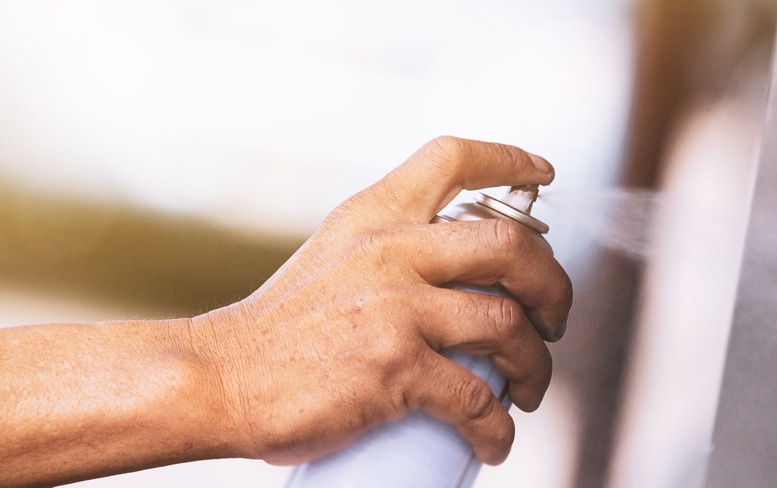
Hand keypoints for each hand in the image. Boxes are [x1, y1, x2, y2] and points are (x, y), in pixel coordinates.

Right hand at [192, 136, 572, 465]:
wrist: (221, 378)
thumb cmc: (281, 328)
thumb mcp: (335, 256)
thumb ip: (391, 248)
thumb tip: (461, 271)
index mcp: (375, 214)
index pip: (453, 159)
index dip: (510, 159)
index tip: (544, 174)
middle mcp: (391, 250)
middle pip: (511, 246)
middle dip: (553, 285)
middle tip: (554, 317)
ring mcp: (396, 309)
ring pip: (508, 325)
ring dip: (537, 363)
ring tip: (530, 386)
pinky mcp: (395, 368)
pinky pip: (478, 398)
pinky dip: (498, 426)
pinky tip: (495, 438)